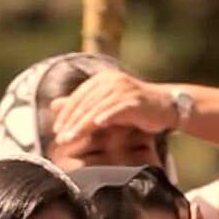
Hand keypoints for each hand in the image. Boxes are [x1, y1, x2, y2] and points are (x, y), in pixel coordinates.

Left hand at [50, 70, 179, 143]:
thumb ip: (82, 104)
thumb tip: (53, 105)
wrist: (166, 106)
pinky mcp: (135, 99)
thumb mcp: (105, 105)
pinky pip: (117, 109)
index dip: (65, 114)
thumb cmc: (135, 108)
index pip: (78, 96)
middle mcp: (111, 80)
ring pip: (97, 107)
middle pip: (85, 102)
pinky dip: (106, 116)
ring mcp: (123, 89)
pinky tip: (97, 125)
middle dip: (71, 122)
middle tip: (60, 138)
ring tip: (72, 138)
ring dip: (82, 124)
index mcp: (101, 79)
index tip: (56, 130)